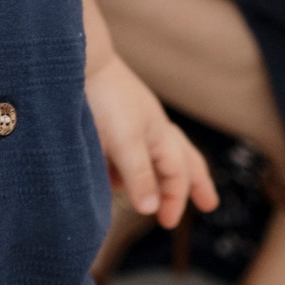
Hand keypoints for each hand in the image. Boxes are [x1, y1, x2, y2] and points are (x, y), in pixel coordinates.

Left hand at [85, 54, 218, 228]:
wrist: (75, 61)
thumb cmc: (106, 97)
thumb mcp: (125, 141)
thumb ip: (138, 175)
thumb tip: (152, 209)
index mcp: (159, 133)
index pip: (178, 174)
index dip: (175, 200)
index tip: (167, 223)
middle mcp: (149, 129)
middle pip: (181, 159)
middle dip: (195, 182)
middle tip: (209, 203)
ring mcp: (130, 123)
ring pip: (153, 155)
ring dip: (158, 175)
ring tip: (156, 195)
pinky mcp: (108, 122)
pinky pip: (125, 150)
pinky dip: (124, 167)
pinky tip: (112, 178)